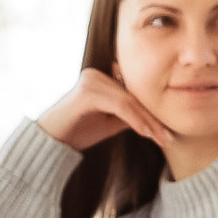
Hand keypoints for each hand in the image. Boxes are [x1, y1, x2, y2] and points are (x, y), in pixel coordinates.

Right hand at [35, 67, 179, 156]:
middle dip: (154, 119)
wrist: (49, 143)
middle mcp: (97, 74)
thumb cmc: (78, 132)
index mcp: (102, 77)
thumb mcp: (110, 122)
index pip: (134, 95)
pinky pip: (119, 105)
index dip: (152, 114)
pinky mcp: (87, 92)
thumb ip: (129, 115)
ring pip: (129, 101)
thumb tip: (156, 117)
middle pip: (134, 96)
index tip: (167, 134)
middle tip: (169, 139)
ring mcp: (91, 80)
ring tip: (161, 139)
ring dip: (148, 122)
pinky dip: (134, 120)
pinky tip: (145, 134)